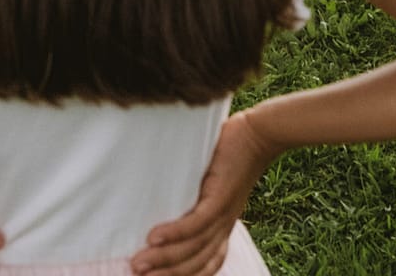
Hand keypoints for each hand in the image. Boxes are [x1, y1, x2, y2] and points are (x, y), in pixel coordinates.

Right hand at [131, 110, 277, 275]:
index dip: (179, 275)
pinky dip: (174, 234)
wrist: (260, 134)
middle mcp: (222, 226)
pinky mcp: (221, 198)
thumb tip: (160, 192)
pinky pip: (196, 223)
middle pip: (194, 263)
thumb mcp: (211, 183)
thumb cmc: (231, 155)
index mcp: (221, 227)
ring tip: (138, 264)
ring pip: (192, 247)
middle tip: (134, 274)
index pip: (203, 264)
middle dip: (164, 273)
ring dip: (163, 259)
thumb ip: (192, 195)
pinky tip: (154, 238)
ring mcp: (223, 214)